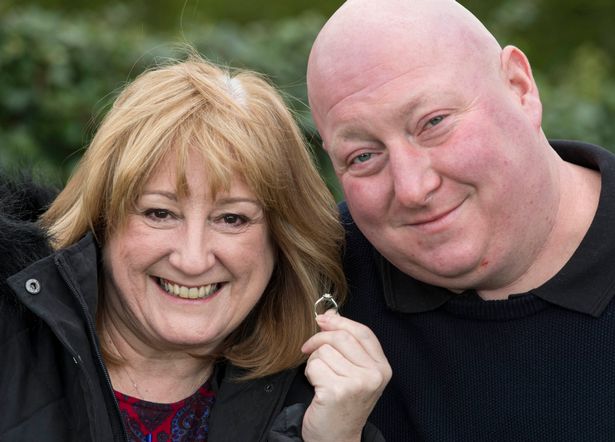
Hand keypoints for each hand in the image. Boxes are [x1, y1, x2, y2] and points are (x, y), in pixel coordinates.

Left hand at [300, 310, 390, 441]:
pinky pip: (314, 366)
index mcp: (382, 368)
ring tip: (321, 379)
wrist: (336, 439)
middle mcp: (374, 375)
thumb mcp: (354, 372)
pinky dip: (309, 374)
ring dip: (314, 362)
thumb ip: (347, 343)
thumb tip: (329, 314)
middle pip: (340, 337)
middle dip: (319, 339)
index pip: (362, 332)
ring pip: (324, 351)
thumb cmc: (342, 404)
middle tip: (308, 349)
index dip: (340, 321)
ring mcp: (357, 384)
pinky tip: (317, 388)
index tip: (322, 320)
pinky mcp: (337, 391)